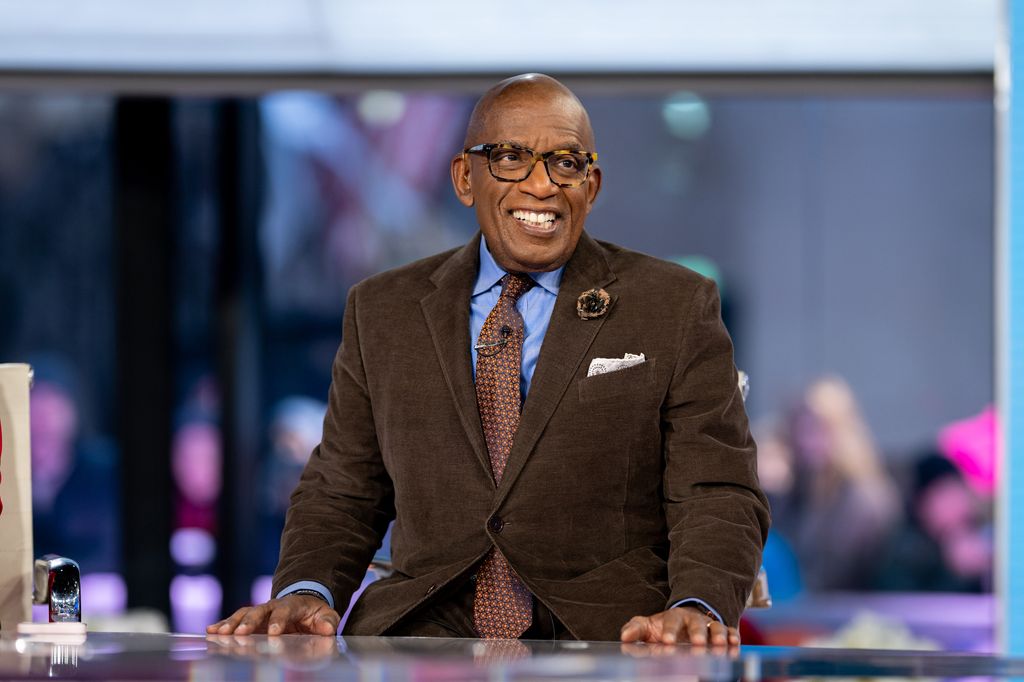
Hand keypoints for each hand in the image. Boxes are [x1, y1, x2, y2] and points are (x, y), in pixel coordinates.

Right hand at [207, 594, 339, 635]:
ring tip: (219, 633)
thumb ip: (327, 621)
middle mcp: (273, 606)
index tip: (273, 632)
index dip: (278, 621)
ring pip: (243, 614)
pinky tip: (210, 631)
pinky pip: (235, 620)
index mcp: (292, 604)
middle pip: (259, 611)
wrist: (304, 605)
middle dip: (249, 622)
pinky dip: (223, 624)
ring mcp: (260, 612)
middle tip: (240, 633)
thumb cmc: (315, 614)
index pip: (284, 611)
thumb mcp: (326, 615)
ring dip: (231, 623)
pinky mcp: (251, 620)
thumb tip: (328, 629)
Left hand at [619, 606, 739, 647]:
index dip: (669, 631)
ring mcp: (709, 626)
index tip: (666, 643)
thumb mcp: (648, 627)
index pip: (671, 621)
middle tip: (697, 646)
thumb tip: (624, 637)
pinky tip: (734, 647)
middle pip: (696, 624)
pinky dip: (734, 639)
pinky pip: (731, 633)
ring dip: (718, 637)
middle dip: (697, 635)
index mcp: (674, 617)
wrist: (685, 621)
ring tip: (719, 648)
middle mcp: (693, 620)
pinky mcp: (723, 632)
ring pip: (716, 628)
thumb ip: (636, 629)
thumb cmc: (664, 627)